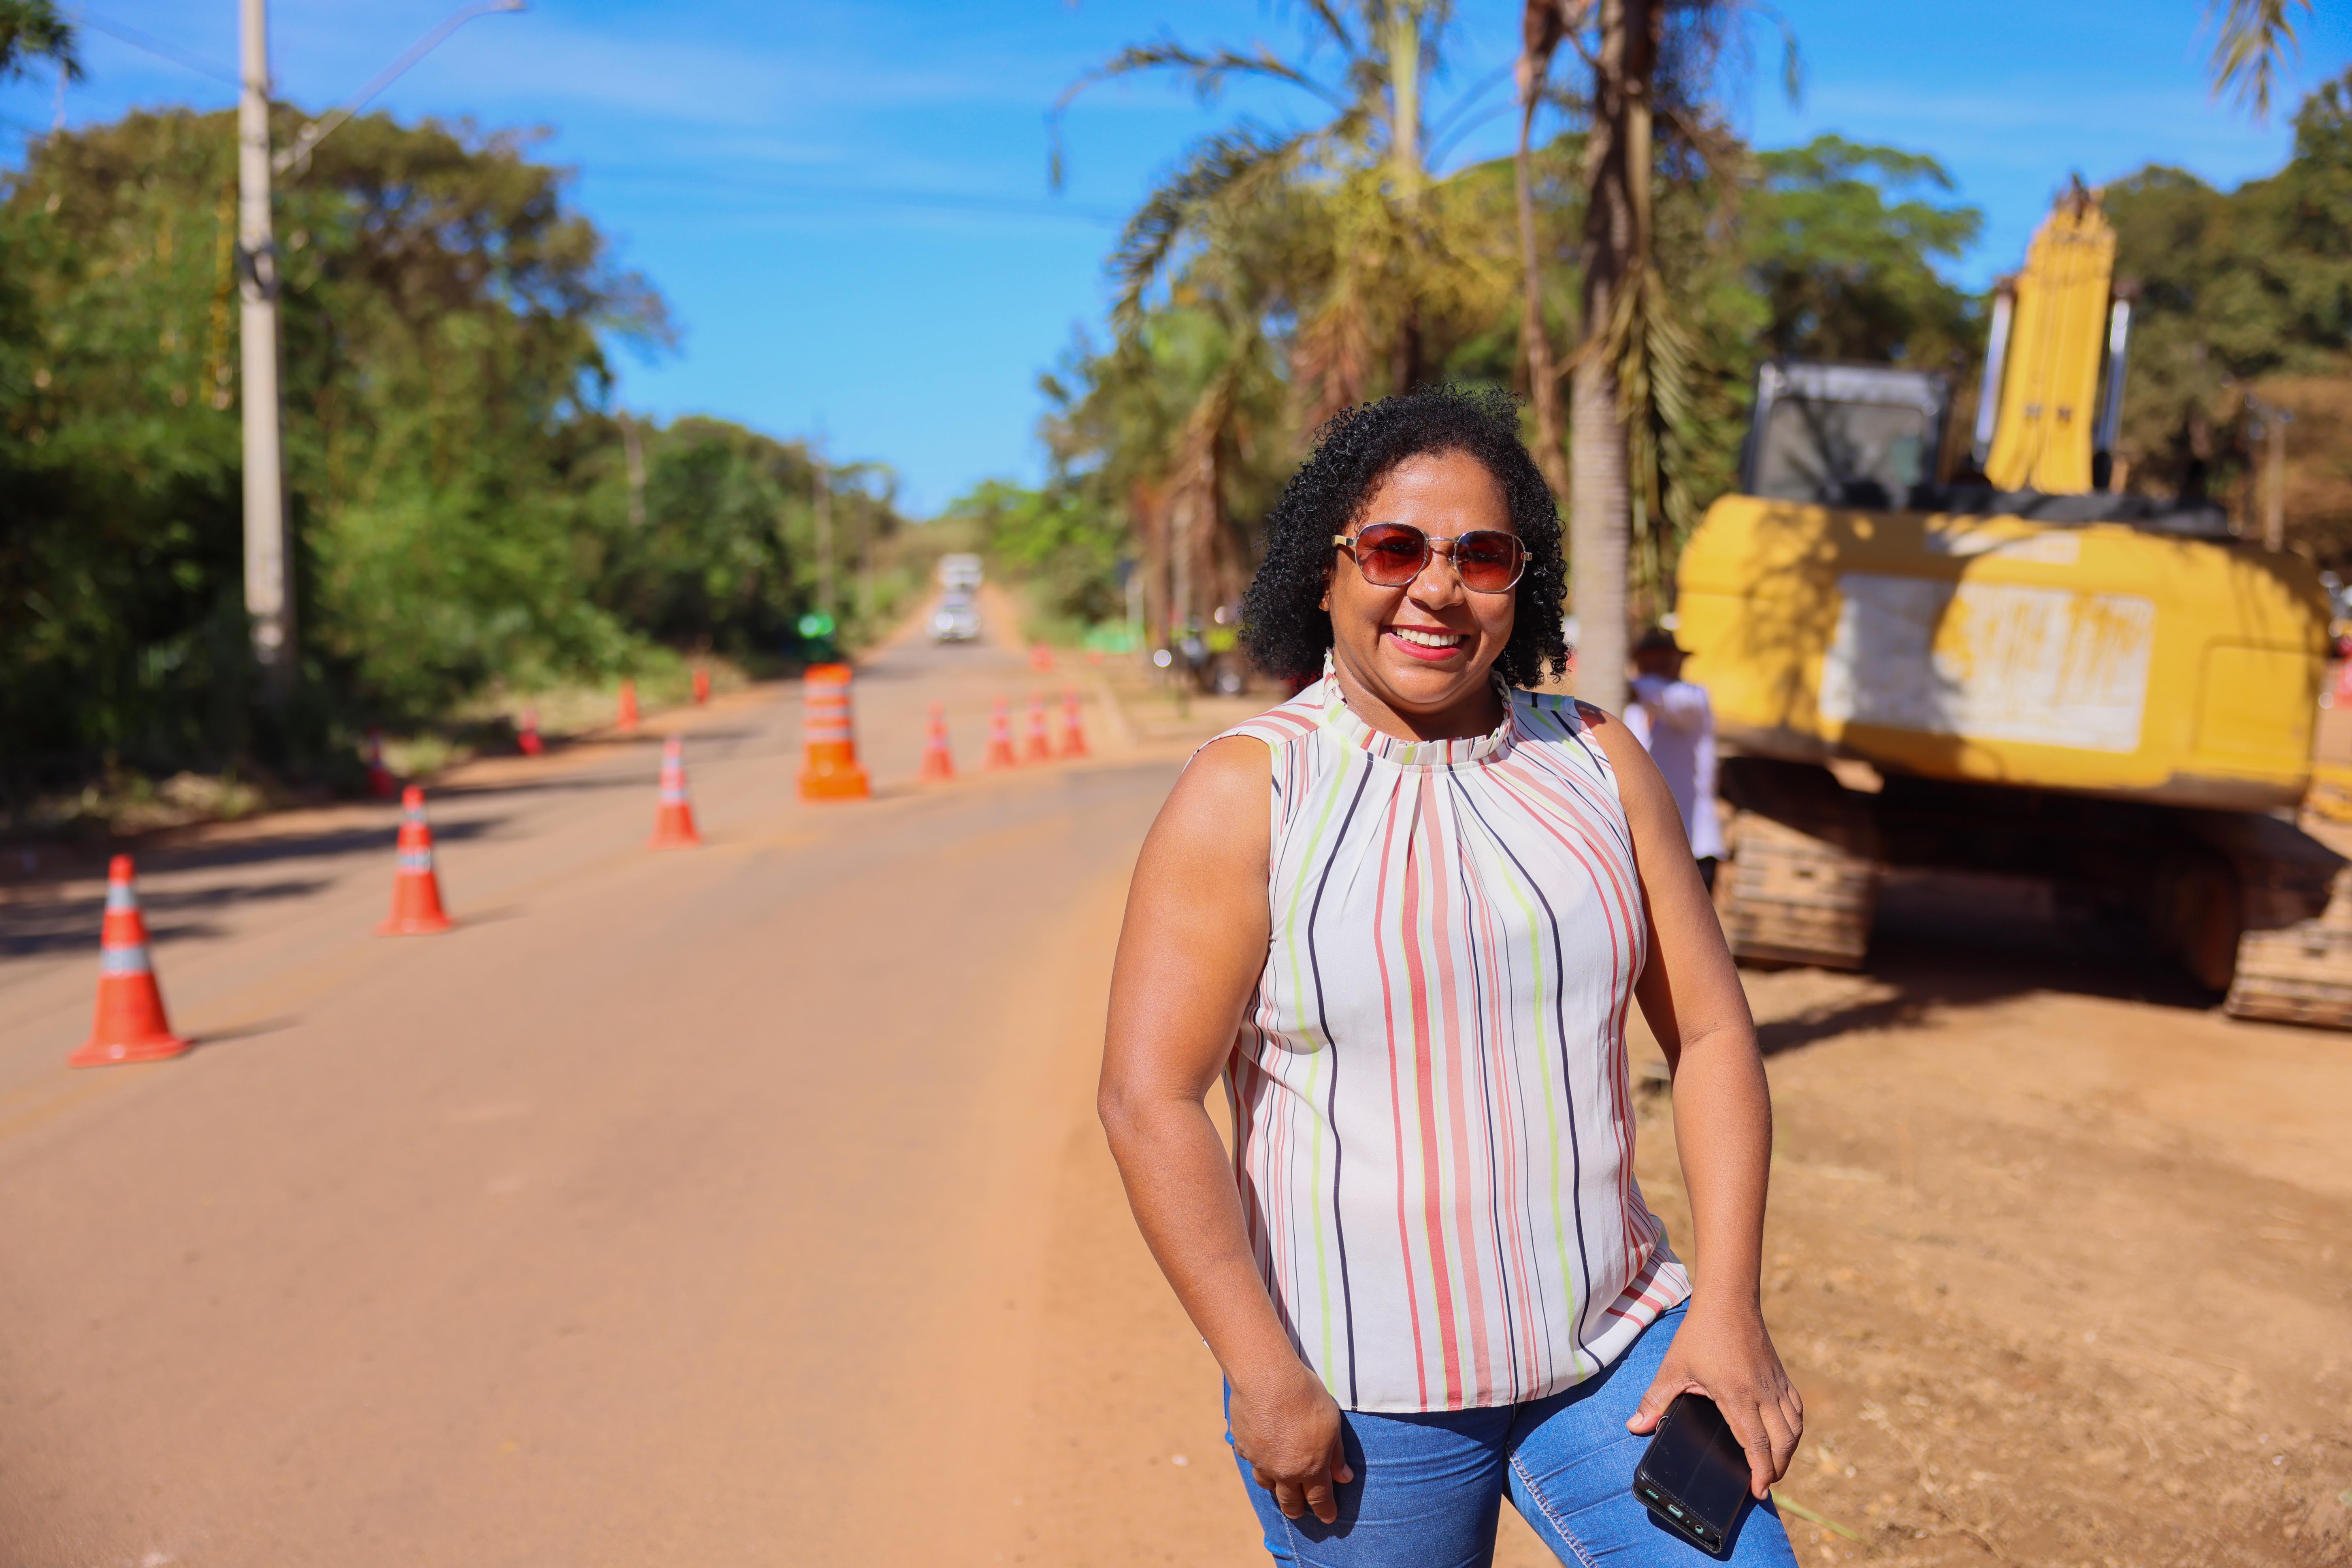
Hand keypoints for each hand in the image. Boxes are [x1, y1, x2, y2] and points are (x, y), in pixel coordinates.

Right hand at [1229, 1361, 1353, 1523]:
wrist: (1266, 1379)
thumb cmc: (1306, 1397)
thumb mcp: (1332, 1424)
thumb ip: (1337, 1454)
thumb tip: (1344, 1477)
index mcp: (1311, 1467)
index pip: (1319, 1498)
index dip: (1325, 1510)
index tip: (1328, 1518)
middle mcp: (1284, 1471)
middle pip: (1290, 1501)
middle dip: (1297, 1509)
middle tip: (1300, 1512)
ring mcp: (1260, 1460)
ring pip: (1267, 1484)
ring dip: (1275, 1487)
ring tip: (1279, 1485)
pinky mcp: (1242, 1445)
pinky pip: (1250, 1460)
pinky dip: (1257, 1460)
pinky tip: (1260, 1451)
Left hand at [1627, 1298, 1803, 1498]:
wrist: (1729, 1300)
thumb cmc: (1700, 1334)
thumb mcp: (1673, 1368)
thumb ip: (1655, 1400)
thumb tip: (1635, 1426)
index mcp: (1738, 1396)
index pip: (1758, 1445)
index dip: (1762, 1472)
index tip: (1758, 1491)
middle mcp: (1763, 1394)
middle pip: (1783, 1443)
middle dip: (1777, 1469)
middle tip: (1764, 1484)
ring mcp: (1776, 1385)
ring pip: (1794, 1428)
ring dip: (1788, 1452)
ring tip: (1773, 1466)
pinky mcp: (1781, 1376)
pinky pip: (1796, 1410)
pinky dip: (1793, 1429)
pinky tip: (1783, 1436)